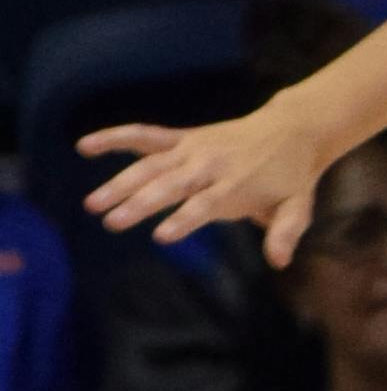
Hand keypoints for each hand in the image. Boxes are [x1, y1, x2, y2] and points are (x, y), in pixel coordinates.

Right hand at [82, 104, 339, 264]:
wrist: (293, 130)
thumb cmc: (290, 178)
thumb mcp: (298, 207)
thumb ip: (285, 232)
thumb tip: (279, 261)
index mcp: (236, 184)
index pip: (206, 204)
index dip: (185, 219)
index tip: (161, 236)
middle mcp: (210, 165)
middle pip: (171, 185)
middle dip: (141, 203)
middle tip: (112, 223)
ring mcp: (192, 149)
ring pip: (151, 165)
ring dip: (120, 182)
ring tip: (92, 204)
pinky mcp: (182, 138)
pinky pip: (145, 136)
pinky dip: (116, 137)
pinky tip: (85, 146)